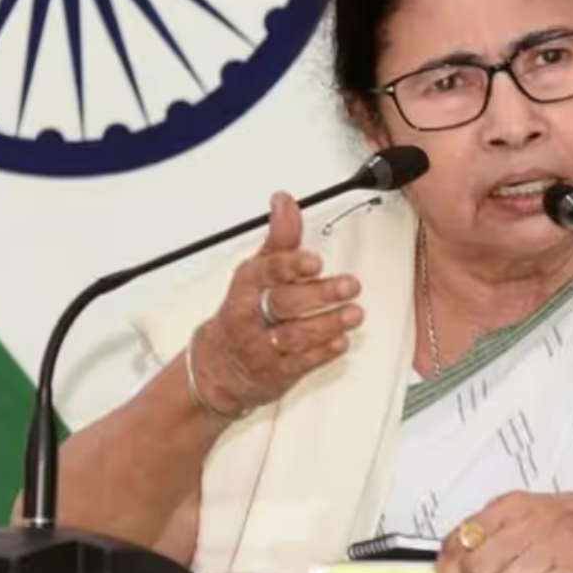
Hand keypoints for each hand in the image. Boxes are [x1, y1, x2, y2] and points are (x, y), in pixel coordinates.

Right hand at [191, 192, 364, 413]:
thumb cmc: (243, 310)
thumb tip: (284, 201)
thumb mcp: (257, 270)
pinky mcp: (276, 372)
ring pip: (295, 336)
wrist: (218, 364)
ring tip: (354, 313)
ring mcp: (262, 346)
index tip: (315, 261)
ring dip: (328, 324)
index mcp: (247, 286)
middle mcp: (252, 315)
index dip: (291, 266)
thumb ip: (280, 238)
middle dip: (320, 294)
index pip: (267, 272)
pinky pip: (300, 363)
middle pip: (285, 303)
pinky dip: (323, 352)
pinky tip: (341, 341)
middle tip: (350, 285)